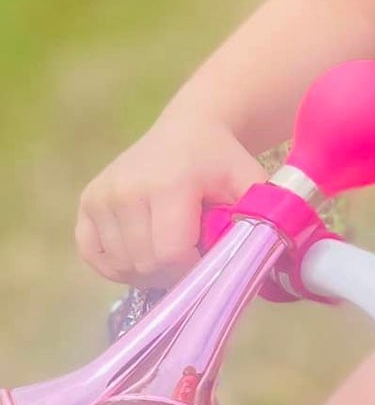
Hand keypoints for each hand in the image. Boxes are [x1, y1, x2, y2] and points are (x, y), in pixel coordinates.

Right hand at [76, 114, 265, 287]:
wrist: (188, 130)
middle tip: (193, 258)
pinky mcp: (87, 202)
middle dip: (173, 274)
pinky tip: (142, 252)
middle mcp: (126, 190)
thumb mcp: (249, 182)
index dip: (194, 271)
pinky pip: (94, 256)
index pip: (171, 255)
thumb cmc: (222, 161)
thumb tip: (258, 258)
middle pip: (145, 265)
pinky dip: (118, 265)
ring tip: (171, 250)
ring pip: (120, 266)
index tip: (210, 261)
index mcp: (167, 185)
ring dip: (148, 272)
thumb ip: (258, 219)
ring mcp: (101, 196)